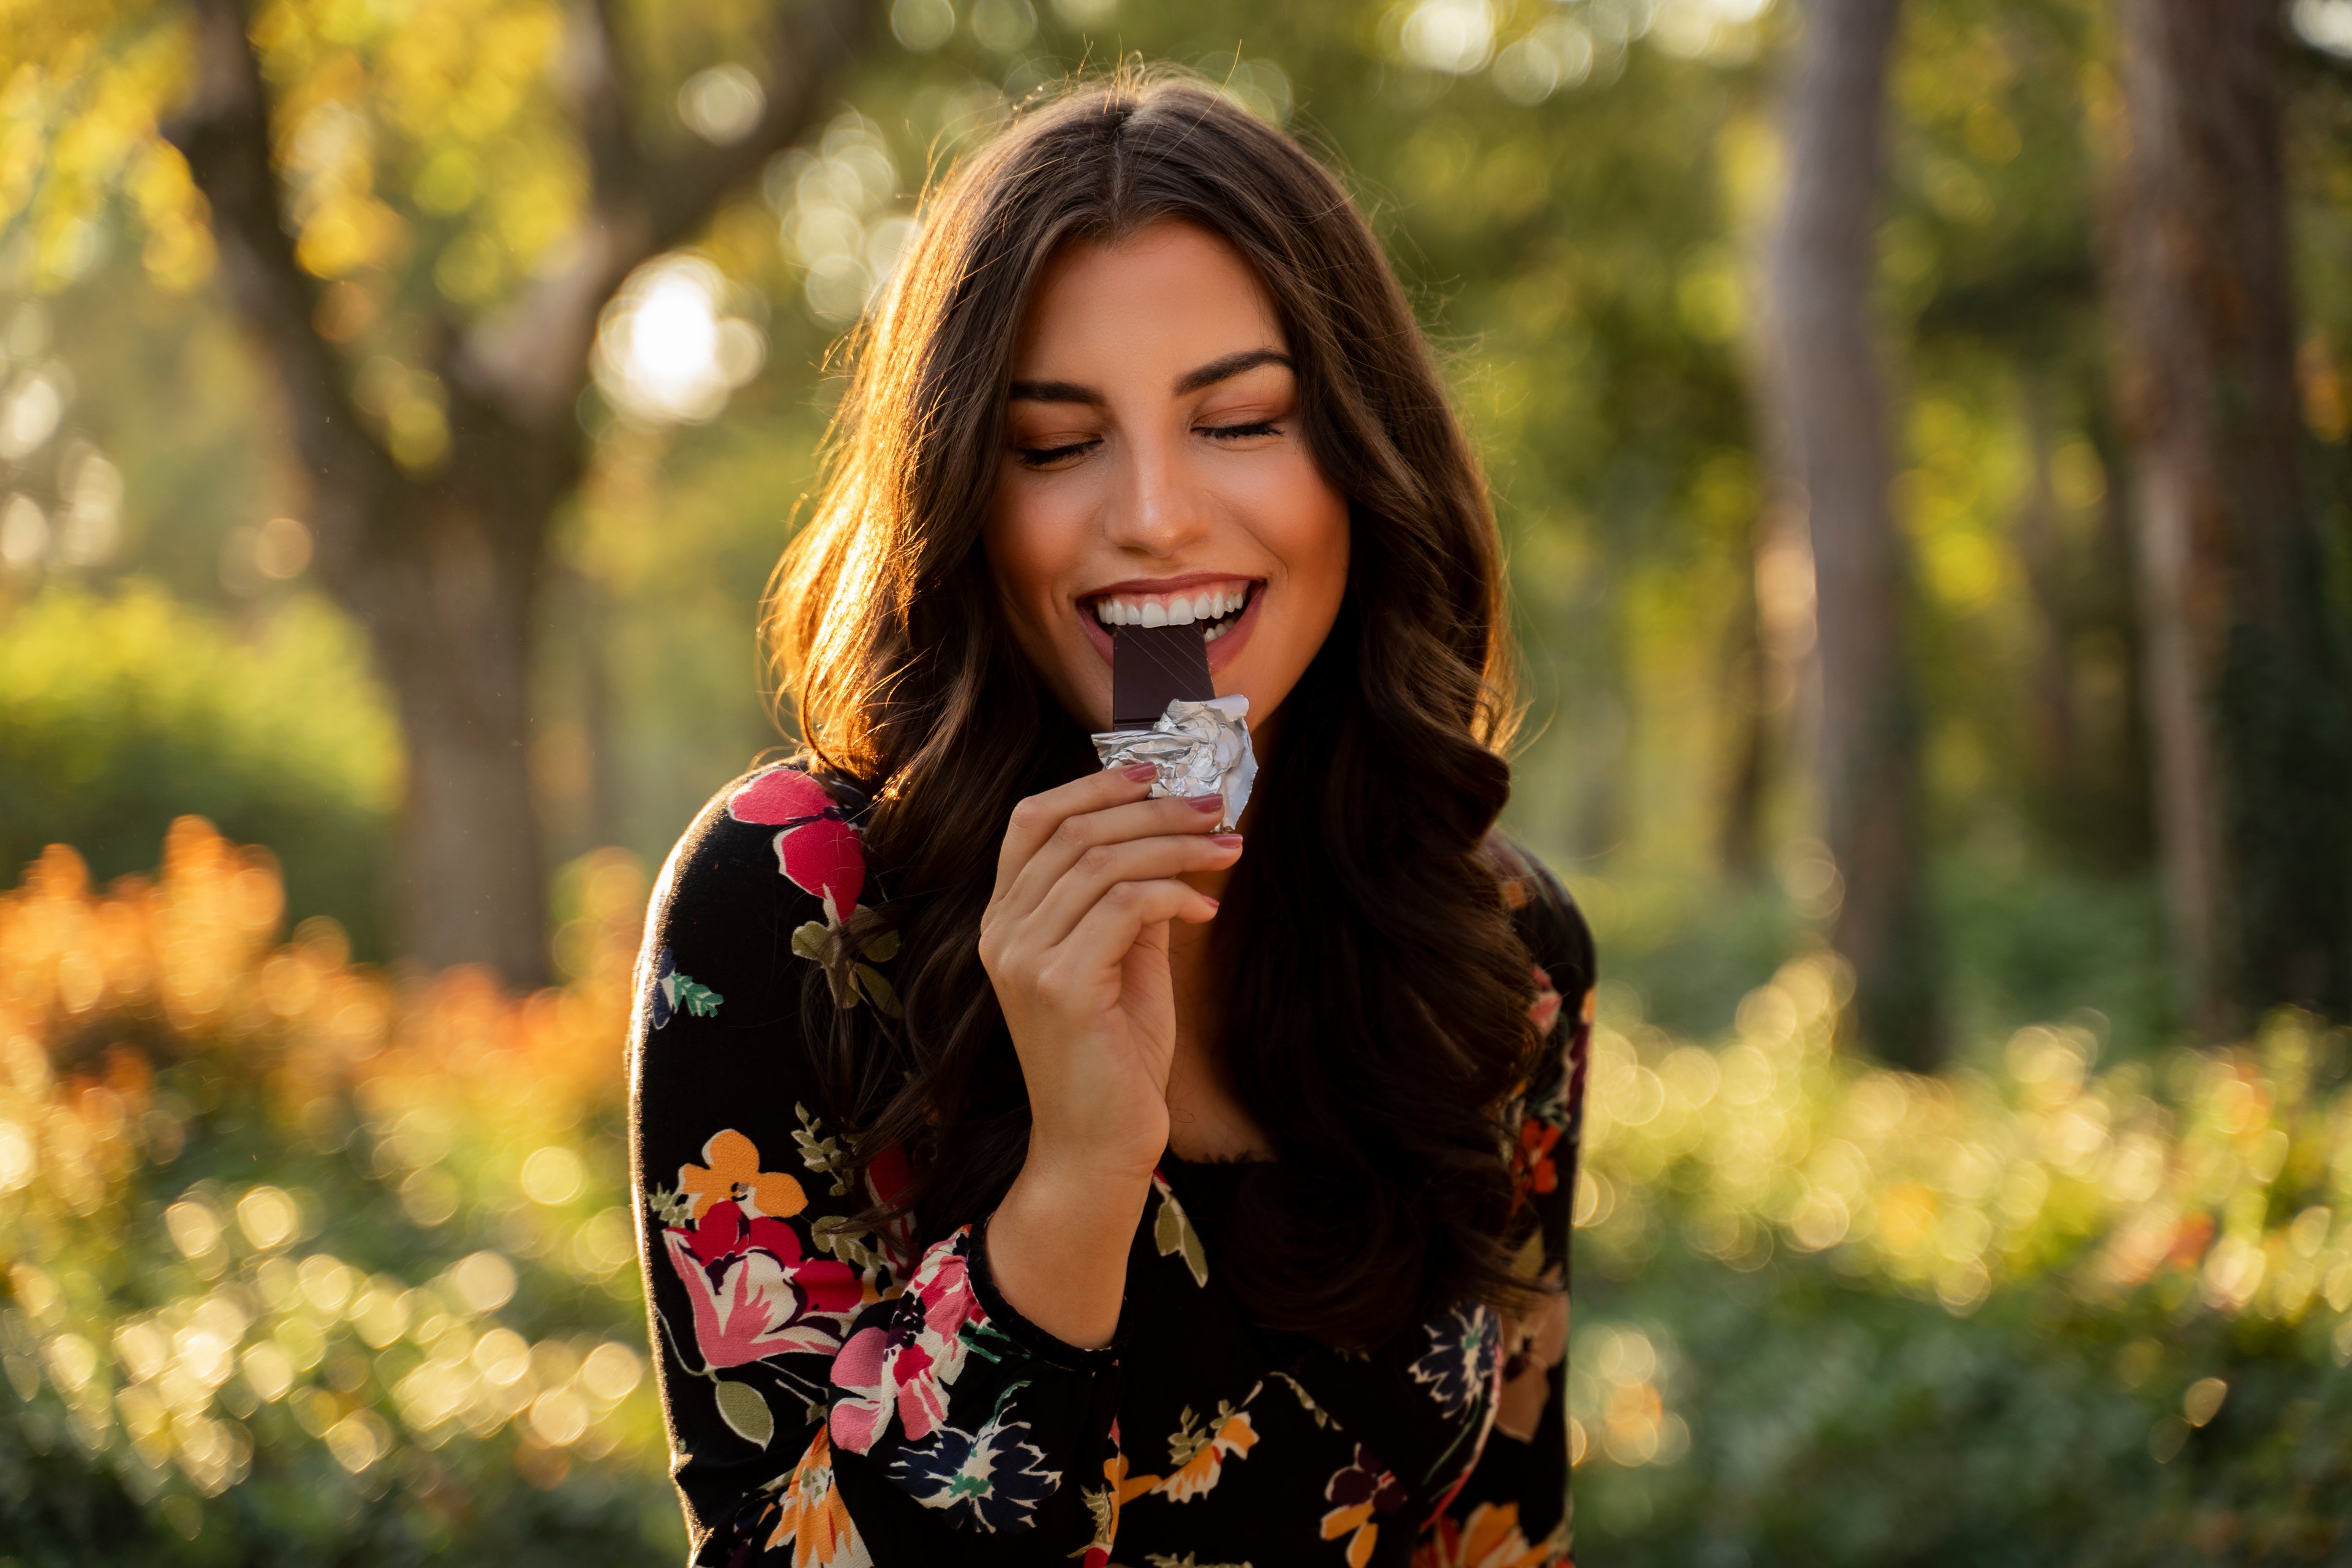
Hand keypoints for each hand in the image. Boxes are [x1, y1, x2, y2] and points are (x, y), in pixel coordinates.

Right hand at [979, 763, 1241, 1181]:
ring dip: (1176, 844)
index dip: (1094, 786)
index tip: (1158, 771)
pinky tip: (1207, 909)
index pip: (1033, 821)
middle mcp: (1002, 932)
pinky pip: (1126, 905)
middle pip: (1073, 829)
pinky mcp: (1059, 985)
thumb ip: (1132, 901)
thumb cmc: (1114, 1059)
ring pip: (1103, 861)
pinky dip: (1174, 893)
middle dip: (1153, 807)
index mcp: (1005, 921)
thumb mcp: (1125, 962)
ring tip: (1229, 848)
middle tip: (1216, 808)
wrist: (1098, 1146)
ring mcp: (1024, 958)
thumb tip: (1172, 836)